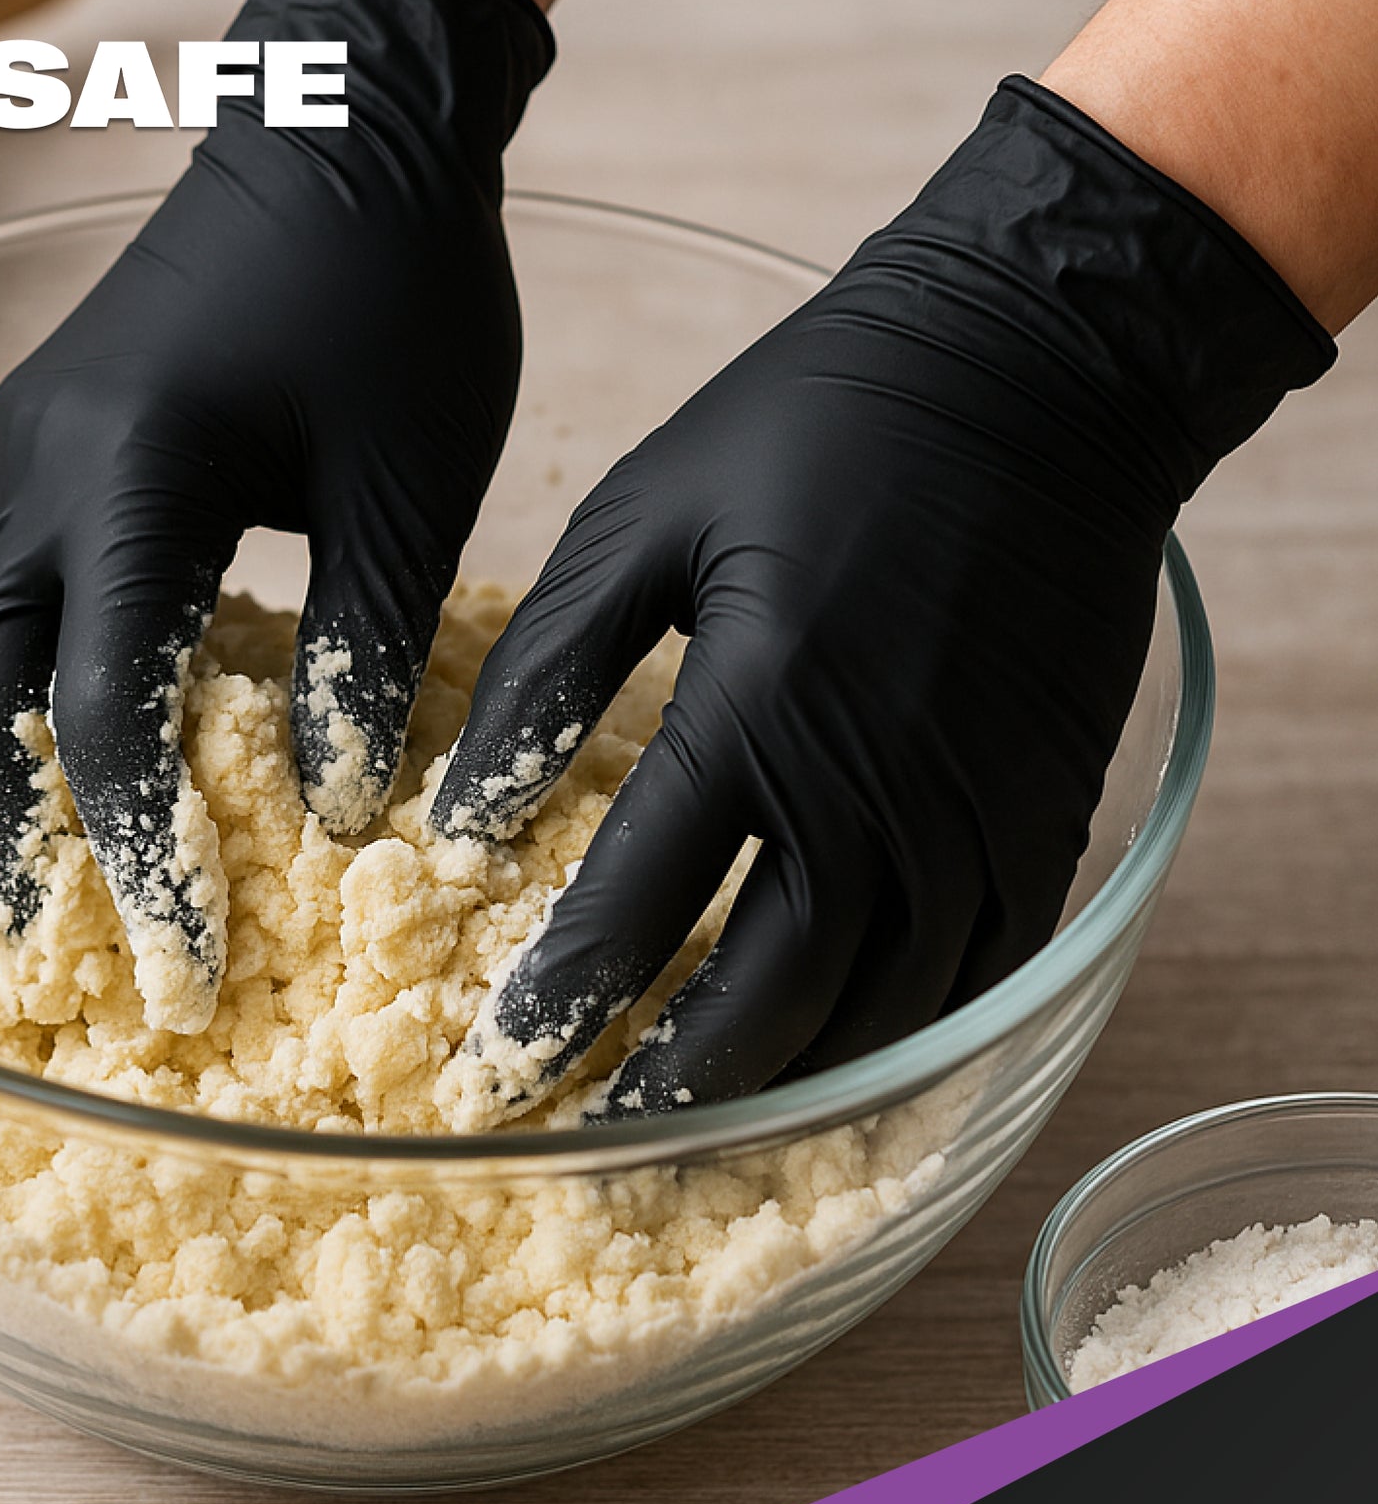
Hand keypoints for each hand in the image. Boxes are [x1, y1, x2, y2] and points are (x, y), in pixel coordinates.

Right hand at [0, 0, 550, 1031]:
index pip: (103, 708)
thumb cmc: (400, 294)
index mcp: (129, 473)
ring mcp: (22, 448)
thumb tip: (336, 817)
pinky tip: (60, 762)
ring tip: (31, 888)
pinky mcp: (46, 442)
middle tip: (52, 958)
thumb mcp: (408, 492)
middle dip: (5, 835)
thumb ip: (362, 659)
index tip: (185, 966)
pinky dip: (10, 696)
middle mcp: (36, 465)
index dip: (139, 852)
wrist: (352, 126)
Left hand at [433, 79, 1332, 1118]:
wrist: (1036, 367)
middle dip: (675, 1080)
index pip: (640, 907)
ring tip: (708, 1117)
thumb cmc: (816, 425)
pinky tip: (840, 1046)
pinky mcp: (1043, 810)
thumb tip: (460, 813)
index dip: (565, 1003)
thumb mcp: (643, 515)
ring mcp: (976, 813)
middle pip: (767, 996)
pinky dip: (900, 1028)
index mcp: (758, 710)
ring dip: (786, 1077)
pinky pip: (974, 968)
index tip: (503, 1071)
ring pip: (878, 1007)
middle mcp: (875, 790)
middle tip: (605, 1135)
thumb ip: (545, 671)